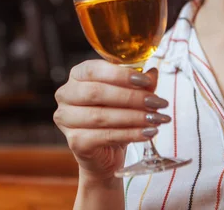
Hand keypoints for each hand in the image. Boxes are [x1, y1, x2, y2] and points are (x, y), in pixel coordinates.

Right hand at [54, 60, 169, 180]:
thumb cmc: (114, 117)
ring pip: (101, 116)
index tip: (146, 81)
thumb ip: (139, 84)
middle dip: (131, 97)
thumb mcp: (130, 96)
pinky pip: (104, 136)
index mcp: (77, 76)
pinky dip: (130, 134)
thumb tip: (153, 73)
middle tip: (157, 102)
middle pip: (96, 92)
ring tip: (156, 119)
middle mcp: (65, 95)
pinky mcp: (75, 142)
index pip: (94, 70)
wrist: (105, 154)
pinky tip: (147, 133)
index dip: (120, 74)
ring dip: (134, 117)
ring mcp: (66, 119)